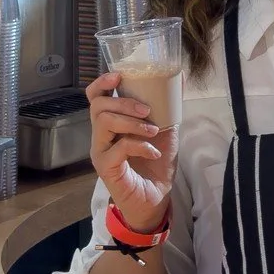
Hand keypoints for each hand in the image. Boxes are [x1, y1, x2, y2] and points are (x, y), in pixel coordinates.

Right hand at [87, 72, 176, 230]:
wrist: (156, 198)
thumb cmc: (156, 164)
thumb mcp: (165, 131)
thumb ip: (166, 108)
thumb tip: (179, 78)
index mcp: (111, 124)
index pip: (95, 97)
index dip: (102, 83)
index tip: (119, 76)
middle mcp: (101, 136)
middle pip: (98, 106)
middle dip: (125, 103)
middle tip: (148, 111)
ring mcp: (101, 152)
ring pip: (104, 123)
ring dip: (132, 123)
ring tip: (153, 131)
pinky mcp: (106, 168)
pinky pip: (118, 148)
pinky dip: (140, 146)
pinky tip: (154, 152)